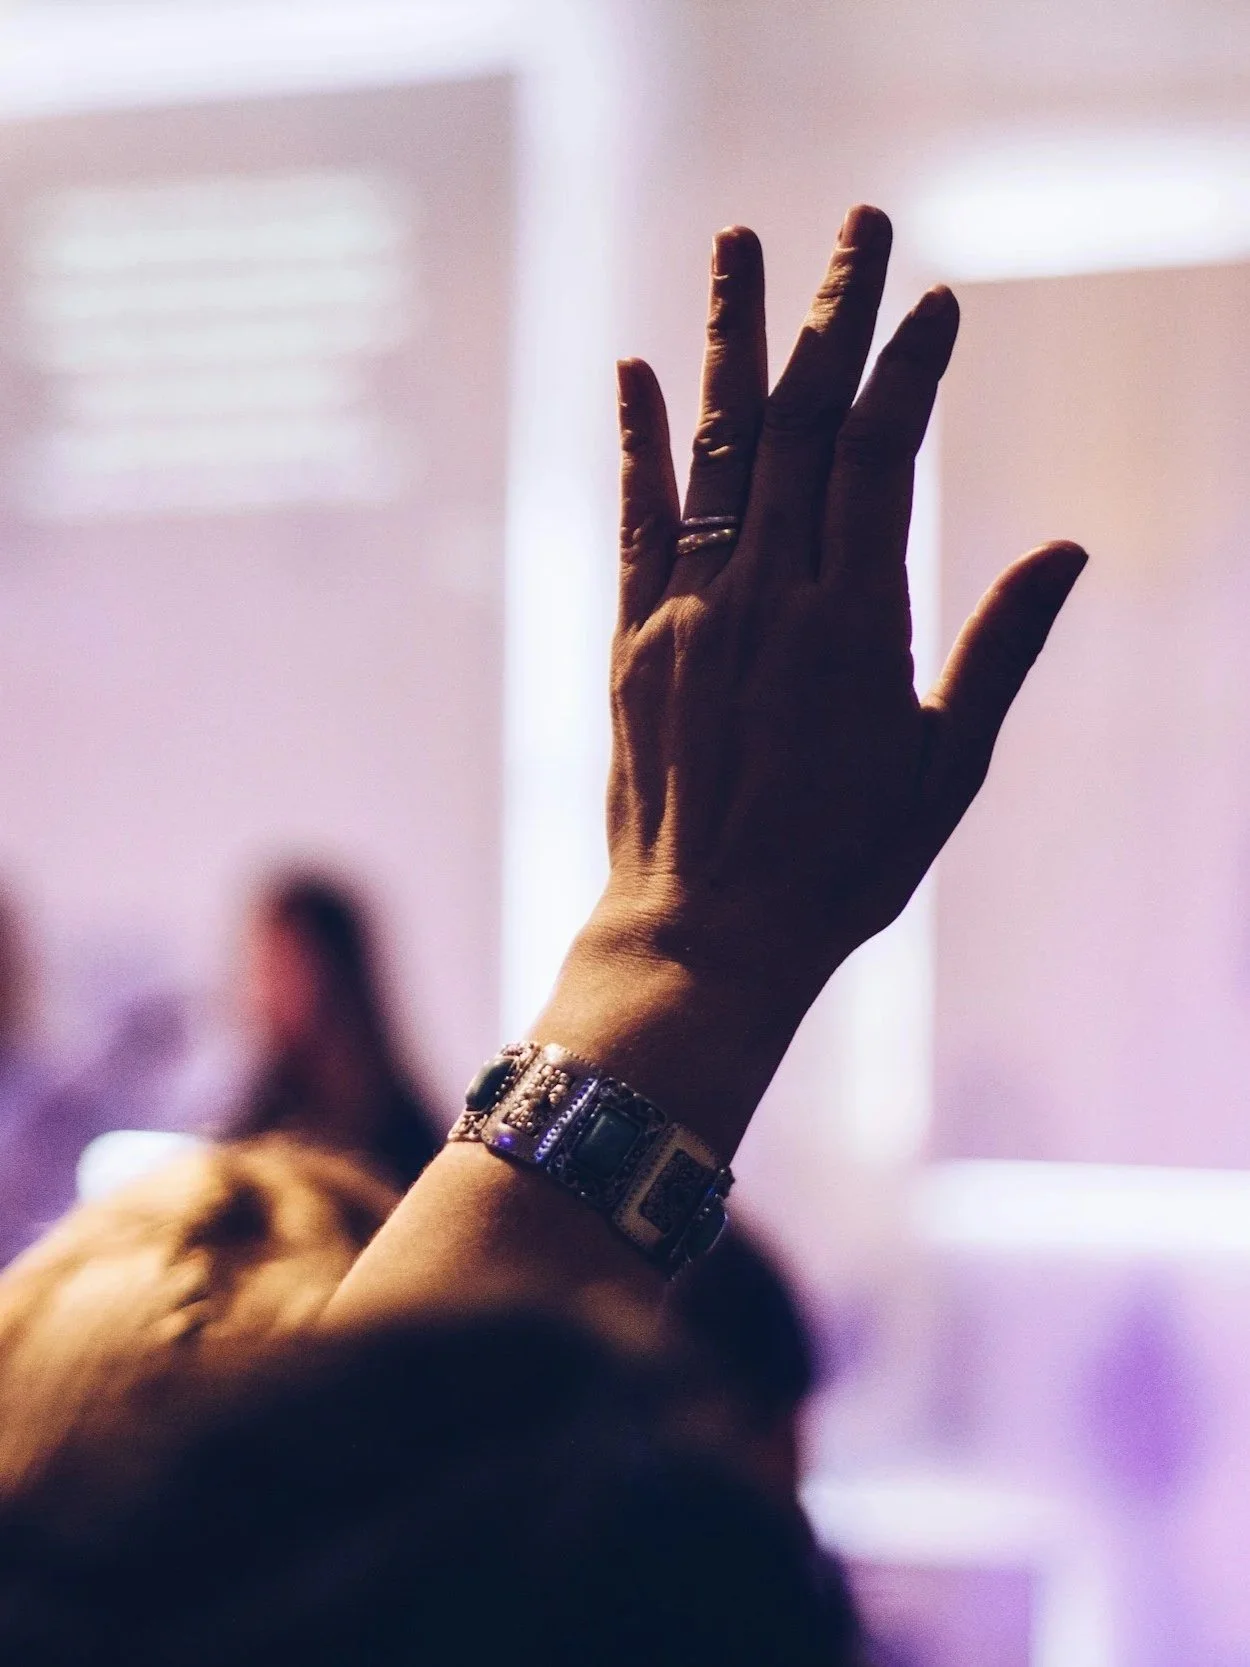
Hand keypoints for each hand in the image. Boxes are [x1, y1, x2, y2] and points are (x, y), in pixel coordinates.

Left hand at [592, 208, 1081, 1003]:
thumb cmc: (841, 865)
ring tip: (738, 244)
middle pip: (802, 423)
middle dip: (832, 314)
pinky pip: (636, 521)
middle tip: (855, 223)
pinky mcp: (634, 643)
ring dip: (731, 339)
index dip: (908, 367)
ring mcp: (690, 613)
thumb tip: (1066, 550)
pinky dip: (640, 443)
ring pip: (716, 448)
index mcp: (854, 622)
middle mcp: (766, 596)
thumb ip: (1000, 650)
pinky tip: (634, 373)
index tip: (933, 302)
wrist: (707, 934)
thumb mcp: (946, 767)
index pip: (884, 454)